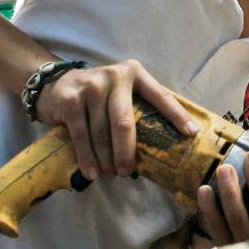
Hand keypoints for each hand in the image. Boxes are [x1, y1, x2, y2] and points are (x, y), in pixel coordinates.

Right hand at [35, 59, 197, 179]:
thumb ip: (141, 105)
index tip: (191, 133)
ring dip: (106, 159)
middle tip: (128, 172)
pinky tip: (92, 173)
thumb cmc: (101, 94)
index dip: (176, 115)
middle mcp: (115, 76)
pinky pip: (81, 135)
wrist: (57, 83)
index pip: (161, 96)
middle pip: (125, 121)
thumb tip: (166, 139)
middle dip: (127, 151)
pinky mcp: (71, 100)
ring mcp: (91, 87)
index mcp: (135, 73)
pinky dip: (87, 158)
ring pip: (101, 133)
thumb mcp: (124, 90)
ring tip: (110, 175)